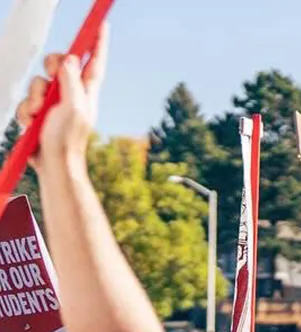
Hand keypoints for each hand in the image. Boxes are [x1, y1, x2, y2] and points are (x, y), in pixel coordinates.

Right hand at [17, 26, 107, 172]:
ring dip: (34, 98)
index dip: (98, 43)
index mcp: (87, 92)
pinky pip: (26, 100)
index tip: (101, 25)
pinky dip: (26, 111)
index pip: (94, 61)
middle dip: (50, 68)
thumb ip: (71, 82)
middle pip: (59, 64)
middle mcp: (72, 94)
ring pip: (38, 82)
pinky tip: (31, 124)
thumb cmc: (67, 140)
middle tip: (50, 80)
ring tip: (40, 115)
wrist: (53, 164)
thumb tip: (72, 59)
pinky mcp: (39, 112)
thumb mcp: (73, 108)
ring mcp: (55, 102)